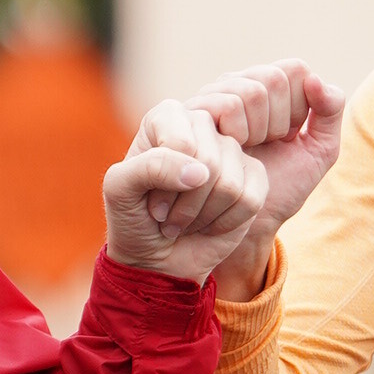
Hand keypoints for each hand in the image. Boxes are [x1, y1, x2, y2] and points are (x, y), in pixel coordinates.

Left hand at [103, 102, 276, 289]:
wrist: (156, 257)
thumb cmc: (134, 219)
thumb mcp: (120, 190)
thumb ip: (150, 167)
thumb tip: (201, 172)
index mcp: (167, 117)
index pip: (181, 141)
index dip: (165, 182)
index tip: (150, 203)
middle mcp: (202, 125)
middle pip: (209, 161)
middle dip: (185, 203)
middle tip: (167, 217)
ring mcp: (231, 150)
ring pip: (229, 184)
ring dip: (202, 216)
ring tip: (185, 221)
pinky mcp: (253, 177)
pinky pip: (250, 199)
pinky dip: (225, 223)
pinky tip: (209, 223)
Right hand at [173, 59, 344, 233]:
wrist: (246, 222)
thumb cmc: (281, 187)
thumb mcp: (319, 151)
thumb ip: (331, 112)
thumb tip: (315, 79)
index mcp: (270, 87)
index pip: (295, 70)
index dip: (301, 105)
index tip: (290, 135)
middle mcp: (240, 84)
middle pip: (274, 77)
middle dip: (280, 122)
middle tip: (267, 146)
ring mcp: (214, 95)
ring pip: (252, 91)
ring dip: (258, 131)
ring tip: (248, 150)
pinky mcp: (193, 111)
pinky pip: (228, 106)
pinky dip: (238, 135)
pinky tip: (230, 151)